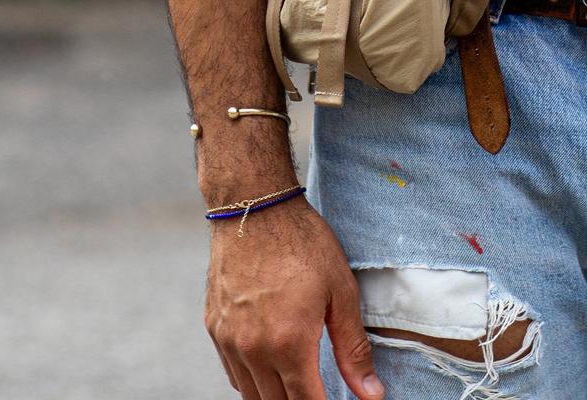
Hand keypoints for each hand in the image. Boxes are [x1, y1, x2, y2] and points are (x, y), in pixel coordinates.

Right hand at [204, 194, 383, 399]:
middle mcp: (254, 350)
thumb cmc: (303, 243)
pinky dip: (252, 380)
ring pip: (251, 395)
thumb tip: (371, 394)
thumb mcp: (340, 291)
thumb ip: (353, 348)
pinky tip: (271, 367)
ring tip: (298, 383)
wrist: (255, 207)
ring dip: (275, 397)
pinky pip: (233, 374)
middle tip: (318, 391)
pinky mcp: (215, 329)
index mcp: (289, 343)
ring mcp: (229, 341)